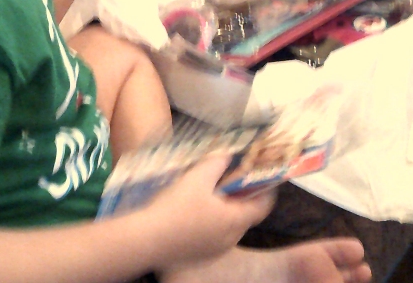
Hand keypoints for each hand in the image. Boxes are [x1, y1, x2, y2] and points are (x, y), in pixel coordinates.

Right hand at [142, 154, 275, 265]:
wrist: (147, 240)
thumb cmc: (176, 206)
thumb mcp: (197, 176)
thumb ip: (216, 162)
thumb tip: (228, 154)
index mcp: (235, 220)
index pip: (263, 206)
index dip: (266, 190)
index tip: (262, 176)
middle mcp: (230, 240)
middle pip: (244, 216)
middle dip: (240, 197)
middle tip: (229, 180)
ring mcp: (214, 251)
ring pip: (227, 227)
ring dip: (224, 211)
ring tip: (208, 194)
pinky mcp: (199, 257)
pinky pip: (212, 237)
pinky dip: (210, 223)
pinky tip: (192, 212)